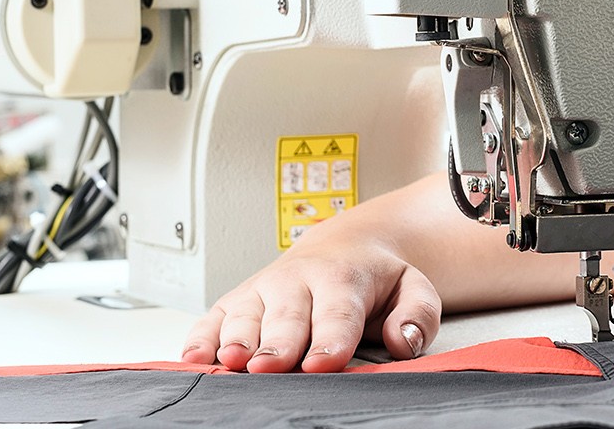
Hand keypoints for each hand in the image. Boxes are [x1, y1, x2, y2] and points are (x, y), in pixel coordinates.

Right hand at [179, 238, 440, 372]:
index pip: (338, 313)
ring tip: (232, 360)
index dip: (330, 339)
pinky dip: (201, 337)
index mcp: (342, 278)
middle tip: (271, 367)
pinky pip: (212, 319)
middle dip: (278, 343)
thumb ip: (418, 314)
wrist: (342, 247)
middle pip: (286, 318)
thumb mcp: (412, 287)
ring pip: (245, 316)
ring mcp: (261, 290)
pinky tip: (195, 357)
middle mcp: (296, 281)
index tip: (324, 362)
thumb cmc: (375, 279)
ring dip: (236, 338)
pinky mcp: (234, 301)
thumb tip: (404, 341)